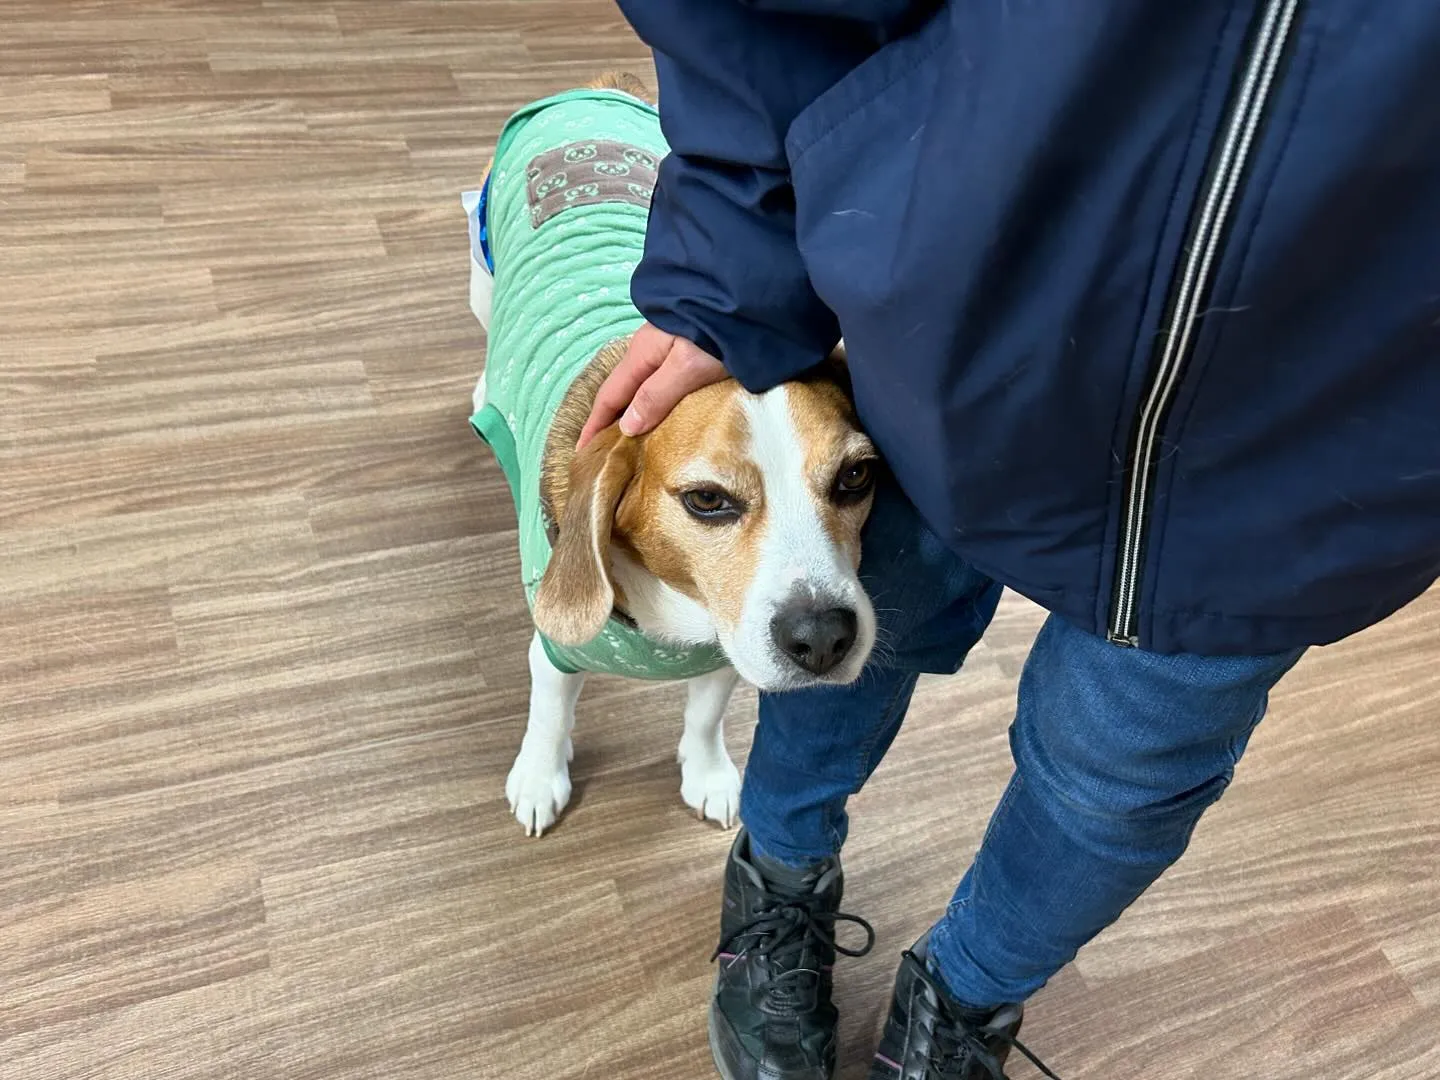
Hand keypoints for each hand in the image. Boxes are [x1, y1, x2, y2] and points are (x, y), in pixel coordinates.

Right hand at [578, 323, 727, 446]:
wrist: (751, 293)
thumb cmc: (720, 329)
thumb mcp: (688, 366)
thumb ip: (657, 395)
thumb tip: (626, 427)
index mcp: (642, 354)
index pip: (610, 397)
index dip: (594, 426)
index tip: (583, 453)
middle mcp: (649, 350)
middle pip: (623, 391)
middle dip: (610, 421)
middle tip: (605, 453)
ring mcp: (668, 348)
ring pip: (642, 386)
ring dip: (633, 412)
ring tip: (632, 441)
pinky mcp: (689, 349)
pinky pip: (660, 383)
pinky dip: (653, 402)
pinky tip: (662, 415)